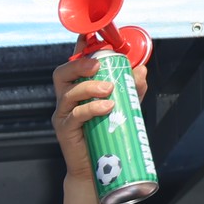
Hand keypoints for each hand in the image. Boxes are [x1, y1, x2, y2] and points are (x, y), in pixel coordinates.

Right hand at [50, 55, 145, 181]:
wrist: (96, 169)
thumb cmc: (106, 136)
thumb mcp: (123, 108)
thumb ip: (132, 89)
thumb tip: (141, 70)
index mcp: (77, 89)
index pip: (74, 63)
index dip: (79, 48)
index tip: (88, 34)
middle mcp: (66, 99)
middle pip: (61, 74)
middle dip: (78, 65)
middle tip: (97, 66)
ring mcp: (62, 114)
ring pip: (69, 93)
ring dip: (89, 87)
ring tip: (109, 90)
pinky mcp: (64, 130)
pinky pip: (74, 115)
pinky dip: (91, 108)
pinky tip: (106, 107)